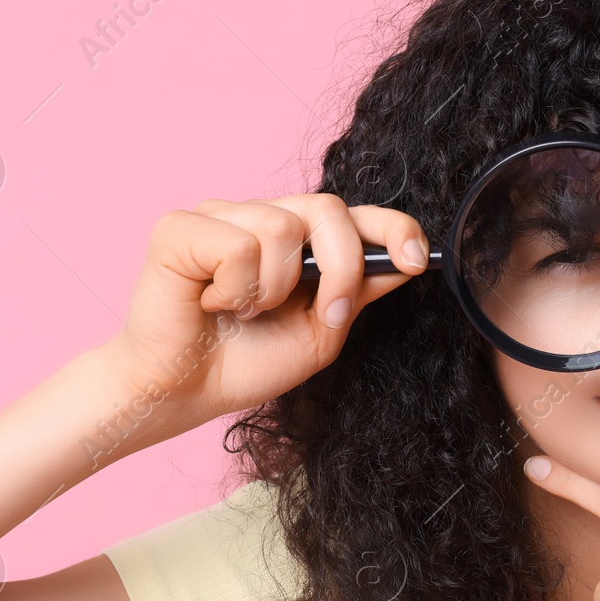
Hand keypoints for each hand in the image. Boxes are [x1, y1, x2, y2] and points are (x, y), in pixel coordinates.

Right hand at [99, 194, 428, 435]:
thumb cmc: (247, 362)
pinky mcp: (180, 227)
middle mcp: (262, 216)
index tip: (419, 260)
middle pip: (328, 208)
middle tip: (325, 314)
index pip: (356, 213)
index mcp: (300, 239)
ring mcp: (220, 215)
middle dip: (342, 268)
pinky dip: (234, 290)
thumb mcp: (322, 331)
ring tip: (244, 312)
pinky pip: (237, 245)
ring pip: (281, 228)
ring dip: (273, 290)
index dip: (395, 226)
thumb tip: (405, 260)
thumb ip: (359, 291)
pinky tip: (212, 304)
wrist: (185, 392)